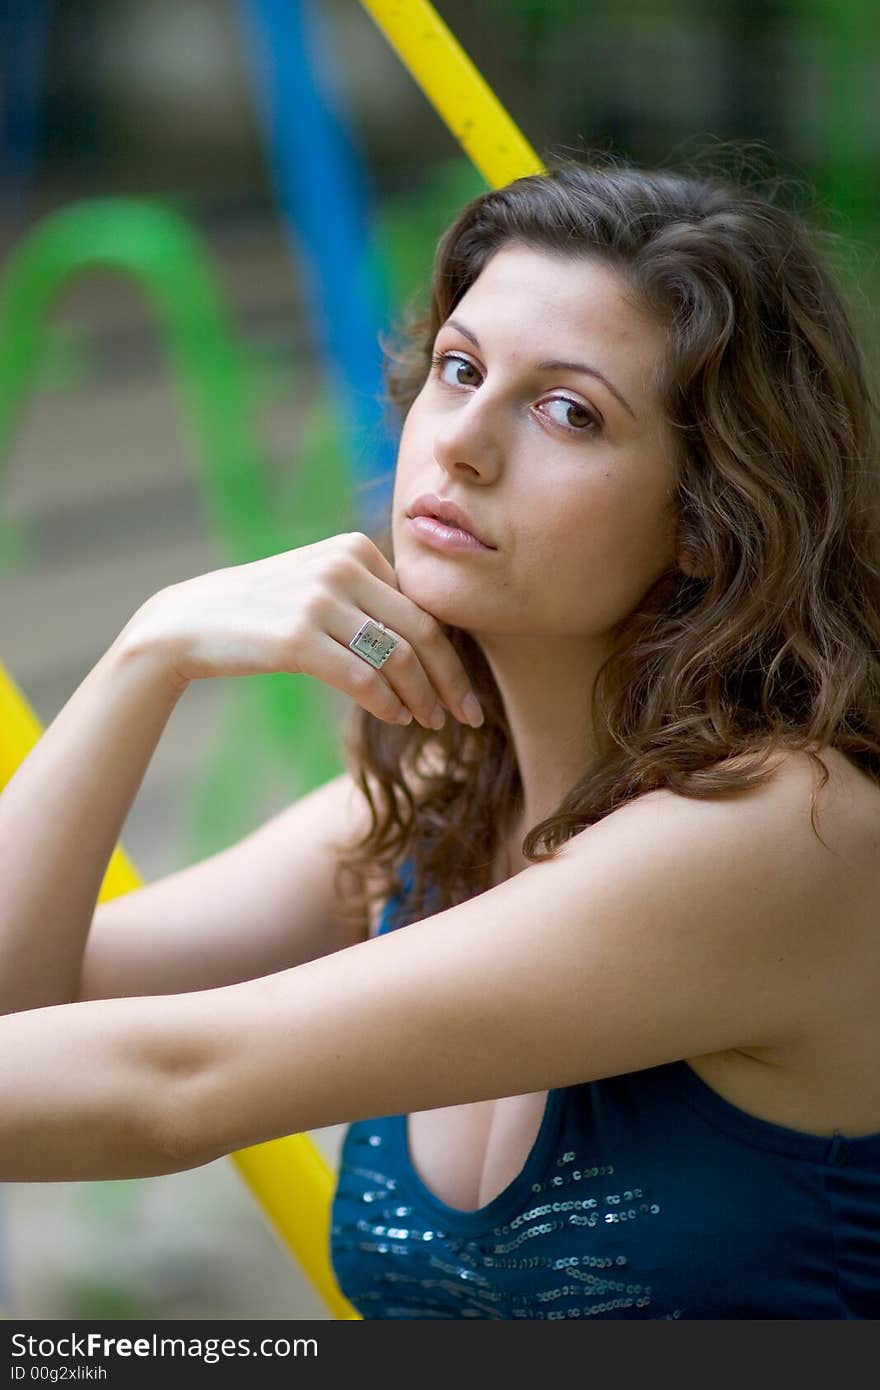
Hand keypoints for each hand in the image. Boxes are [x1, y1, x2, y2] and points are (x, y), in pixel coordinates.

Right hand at [121, 533, 483, 729]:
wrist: (188, 623)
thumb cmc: (263, 613)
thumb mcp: (319, 587)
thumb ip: (370, 599)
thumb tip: (432, 642)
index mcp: (355, 548)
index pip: (423, 605)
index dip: (453, 652)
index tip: (465, 689)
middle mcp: (341, 565)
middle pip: (422, 629)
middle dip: (452, 679)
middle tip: (470, 716)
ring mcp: (319, 599)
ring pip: (398, 656)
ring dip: (424, 697)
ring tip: (430, 723)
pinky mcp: (297, 636)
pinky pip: (363, 677)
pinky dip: (388, 702)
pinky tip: (395, 718)